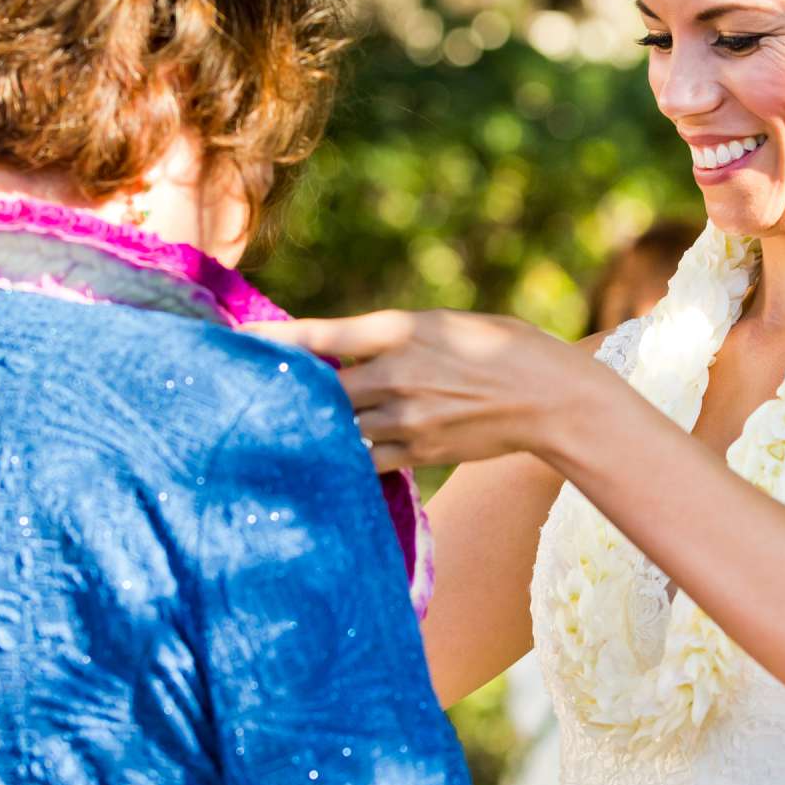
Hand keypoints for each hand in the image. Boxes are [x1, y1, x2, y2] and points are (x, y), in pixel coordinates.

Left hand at [243, 310, 598, 472]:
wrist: (552, 397)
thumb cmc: (503, 349)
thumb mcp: (444, 325)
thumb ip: (393, 337)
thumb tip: (346, 351)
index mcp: (399, 328)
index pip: (319, 335)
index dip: (272, 340)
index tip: (233, 339)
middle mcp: (395, 372)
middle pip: (318, 388)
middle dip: (285, 391)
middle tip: (248, 395)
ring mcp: (405, 416)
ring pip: (337, 426)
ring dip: (313, 428)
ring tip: (280, 432)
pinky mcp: (418, 450)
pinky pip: (364, 459)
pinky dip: (345, 457)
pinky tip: (329, 459)